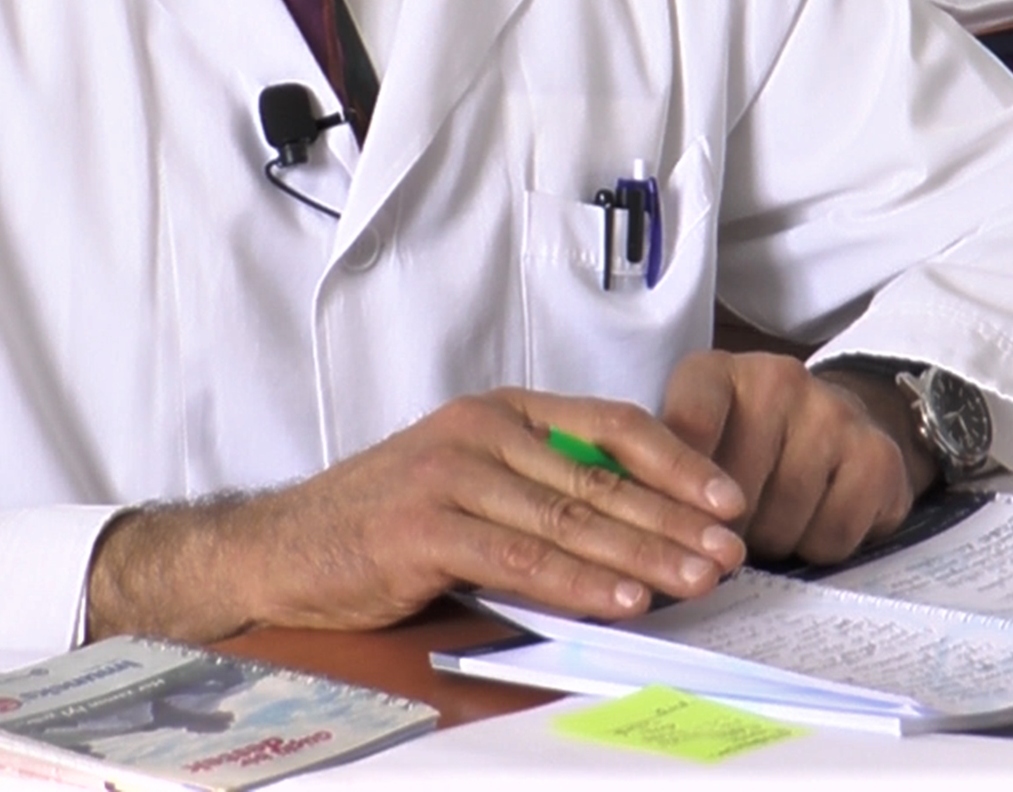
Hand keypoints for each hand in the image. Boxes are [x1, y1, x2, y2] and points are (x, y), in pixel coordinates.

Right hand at [84, 390, 747, 642]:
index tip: (727, 498)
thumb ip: (542, 489)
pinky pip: (520, 557)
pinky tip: (622, 600)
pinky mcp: (424, 527)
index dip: (676, 462)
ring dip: (643, 553)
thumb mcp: (471, 482)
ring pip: (570, 518)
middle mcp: (480, 429)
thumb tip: (639, 526)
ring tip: (696, 579)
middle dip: (675, 519)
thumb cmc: (384, 522)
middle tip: (732, 552)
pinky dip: (578, 581)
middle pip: (600, 477)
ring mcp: (450, 473)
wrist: (281, 547)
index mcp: (500, 411)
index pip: (609, 425)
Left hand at [660, 350, 925, 565]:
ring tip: (771, 520)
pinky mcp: (878, 456)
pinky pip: (832, 539)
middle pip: (733, 496)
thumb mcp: (693, 439)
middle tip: (726, 533)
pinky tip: (813, 519)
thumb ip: (658, 475)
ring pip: (782, 524)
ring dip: (771, 543)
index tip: (674, 530)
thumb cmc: (747, 441)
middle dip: (724, 533)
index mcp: (715, 373)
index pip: (686, 430)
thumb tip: (637, 540)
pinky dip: (817, 547)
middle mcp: (778, 380)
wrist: (839, 421)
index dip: (674, 493)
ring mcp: (834, 414)